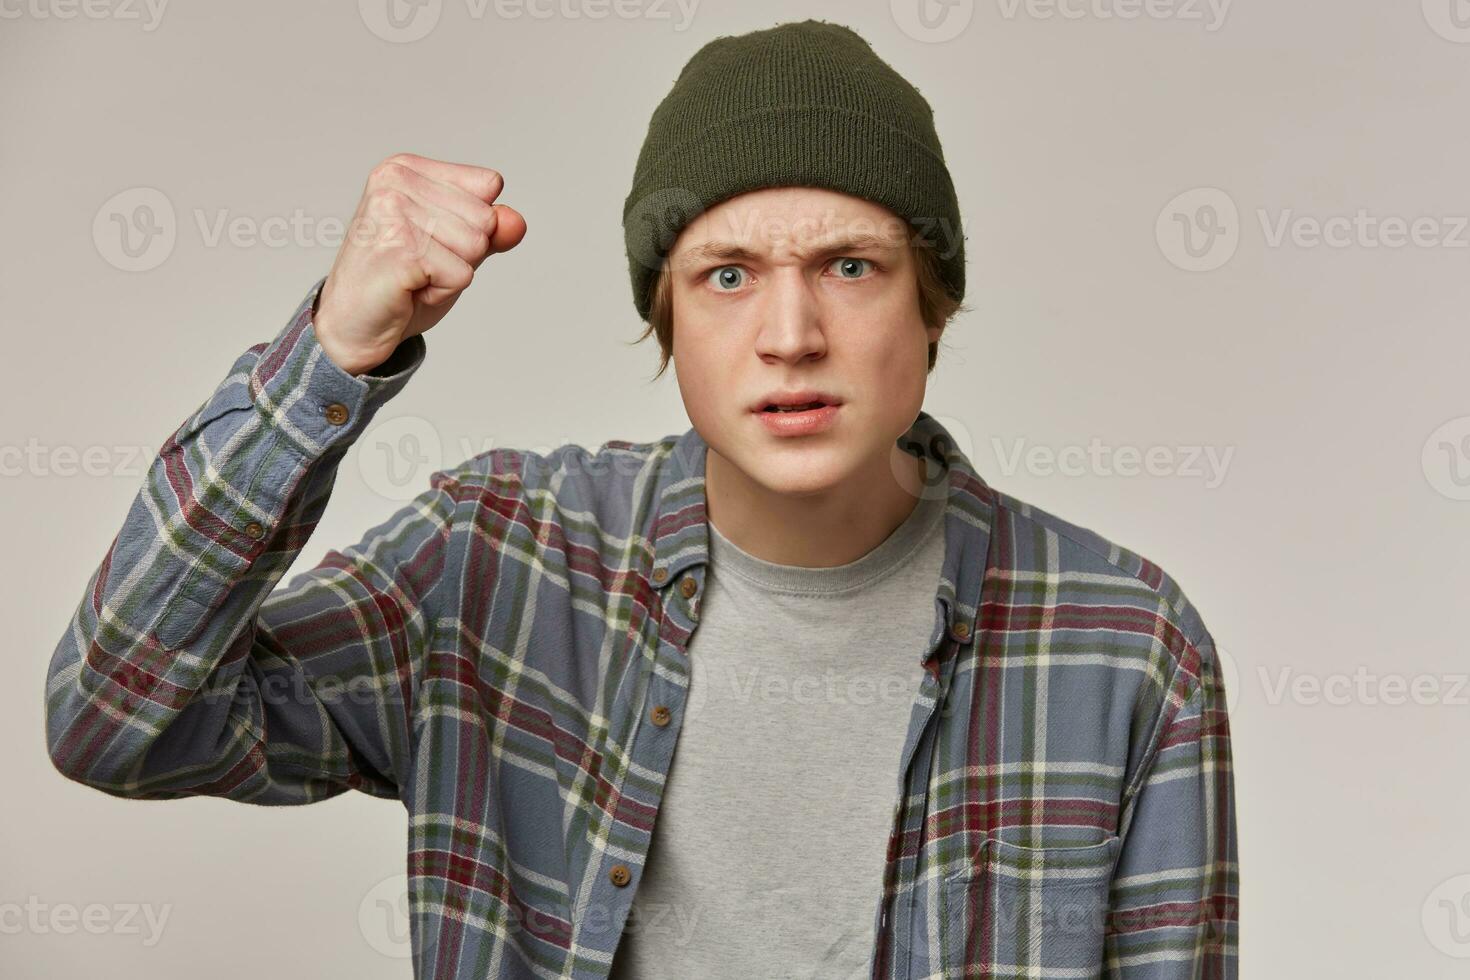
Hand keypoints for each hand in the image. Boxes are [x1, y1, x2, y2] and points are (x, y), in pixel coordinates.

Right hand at [312, 152, 526, 374]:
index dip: (474, 224)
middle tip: (421, 264)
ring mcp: (395, 213)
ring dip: (451, 274)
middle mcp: (396, 181)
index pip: (488, 185)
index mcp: (407, 168)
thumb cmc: (401, 283)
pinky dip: (442, 292)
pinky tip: (409, 290)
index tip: (432, 240)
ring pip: (476, 246)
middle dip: (463, 253)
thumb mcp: (454, 248)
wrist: (351, 325)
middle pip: (485, 218)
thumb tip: (517, 221)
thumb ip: (491, 231)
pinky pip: (462, 275)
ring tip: (414, 276)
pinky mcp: (401, 249)